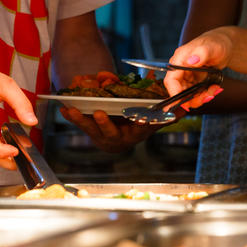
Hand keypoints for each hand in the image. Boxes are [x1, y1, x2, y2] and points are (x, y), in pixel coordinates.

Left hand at [60, 107, 177, 152]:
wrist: (121, 128)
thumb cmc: (138, 116)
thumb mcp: (152, 112)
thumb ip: (165, 110)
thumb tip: (183, 109)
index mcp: (137, 133)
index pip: (142, 129)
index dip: (142, 125)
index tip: (139, 121)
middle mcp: (119, 138)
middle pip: (110, 132)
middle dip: (104, 124)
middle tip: (100, 113)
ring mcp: (102, 135)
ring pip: (91, 129)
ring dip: (81, 119)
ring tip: (72, 109)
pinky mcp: (90, 130)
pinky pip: (80, 123)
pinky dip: (71, 116)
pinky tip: (63, 108)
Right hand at [165, 29, 233, 108]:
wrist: (223, 45)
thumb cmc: (216, 43)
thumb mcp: (212, 47)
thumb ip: (202, 53)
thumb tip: (191, 60)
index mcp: (180, 58)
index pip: (171, 79)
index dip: (175, 93)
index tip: (185, 102)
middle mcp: (181, 68)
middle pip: (178, 90)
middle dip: (191, 98)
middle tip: (206, 97)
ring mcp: (187, 75)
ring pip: (186, 94)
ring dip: (199, 97)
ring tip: (213, 91)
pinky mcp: (193, 80)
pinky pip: (194, 93)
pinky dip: (203, 94)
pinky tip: (213, 89)